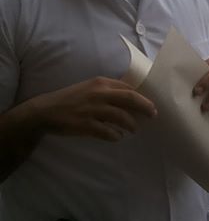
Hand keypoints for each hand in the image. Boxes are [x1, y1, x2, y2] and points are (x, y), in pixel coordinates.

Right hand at [33, 77, 156, 141]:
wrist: (44, 111)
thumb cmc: (70, 99)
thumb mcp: (89, 88)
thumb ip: (107, 91)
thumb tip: (129, 99)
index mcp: (100, 83)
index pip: (127, 88)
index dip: (141, 96)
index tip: (149, 104)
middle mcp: (98, 93)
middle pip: (130, 98)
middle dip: (145, 107)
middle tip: (153, 115)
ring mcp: (92, 109)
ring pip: (121, 116)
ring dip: (131, 124)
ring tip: (134, 129)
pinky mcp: (85, 124)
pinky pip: (107, 131)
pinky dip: (115, 135)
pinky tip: (118, 137)